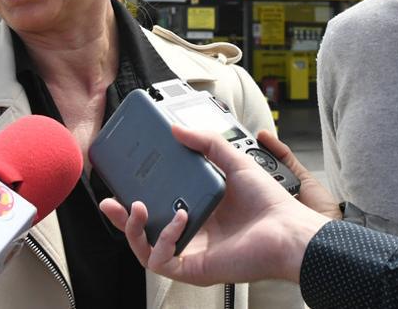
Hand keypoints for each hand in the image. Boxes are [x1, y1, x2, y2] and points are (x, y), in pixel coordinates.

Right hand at [99, 125, 330, 285]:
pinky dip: (163, 238)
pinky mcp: (194, 268)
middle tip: (109, 202)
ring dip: (134, 229)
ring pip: (146, 249)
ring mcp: (192, 252)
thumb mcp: (235, 162)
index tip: (123, 183)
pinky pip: (162, 260)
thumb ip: (207, 143)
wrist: (289, 231)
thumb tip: (177, 129)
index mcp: (199, 211)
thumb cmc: (270, 204)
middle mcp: (192, 233)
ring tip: (136, 208)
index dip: (137, 198)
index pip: (159, 208)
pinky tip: (177, 220)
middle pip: (145, 231)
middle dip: (121, 219)